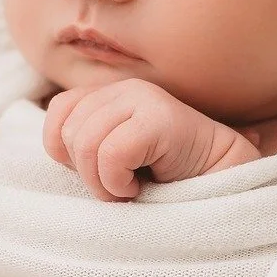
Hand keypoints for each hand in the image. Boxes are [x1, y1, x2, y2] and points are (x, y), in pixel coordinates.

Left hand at [42, 78, 260, 200]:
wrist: (223, 184)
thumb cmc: (166, 180)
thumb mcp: (114, 159)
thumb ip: (85, 145)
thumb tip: (52, 149)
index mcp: (109, 94)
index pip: (58, 111)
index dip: (63, 149)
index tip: (95, 171)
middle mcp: (124, 89)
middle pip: (69, 132)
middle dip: (86, 173)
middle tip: (120, 186)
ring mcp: (143, 99)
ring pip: (86, 144)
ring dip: (103, 182)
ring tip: (132, 187)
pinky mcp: (160, 117)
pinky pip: (111, 154)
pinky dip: (118, 182)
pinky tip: (144, 185)